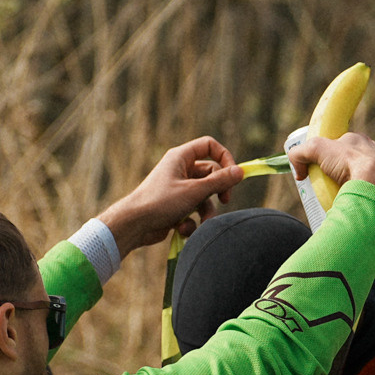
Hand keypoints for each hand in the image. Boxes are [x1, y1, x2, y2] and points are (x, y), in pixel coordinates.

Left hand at [99, 137, 245, 254]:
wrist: (134, 226)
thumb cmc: (160, 203)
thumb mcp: (195, 191)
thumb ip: (220, 181)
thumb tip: (241, 171)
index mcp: (181, 157)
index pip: (209, 146)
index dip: (224, 157)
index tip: (234, 174)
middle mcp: (179, 170)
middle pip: (211, 174)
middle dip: (218, 190)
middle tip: (226, 200)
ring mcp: (177, 188)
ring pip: (204, 196)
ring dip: (206, 211)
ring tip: (203, 222)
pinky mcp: (175, 206)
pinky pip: (193, 210)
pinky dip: (191, 221)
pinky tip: (182, 229)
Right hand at [287, 132, 374, 202]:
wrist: (374, 185)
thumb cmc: (349, 162)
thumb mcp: (316, 148)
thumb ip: (299, 153)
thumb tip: (298, 172)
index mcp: (360, 140)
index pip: (340, 145)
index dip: (327, 155)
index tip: (319, 167)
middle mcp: (372, 154)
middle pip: (348, 164)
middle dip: (335, 174)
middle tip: (324, 185)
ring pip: (358, 179)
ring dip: (346, 186)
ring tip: (334, 196)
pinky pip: (366, 193)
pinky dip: (356, 197)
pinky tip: (347, 202)